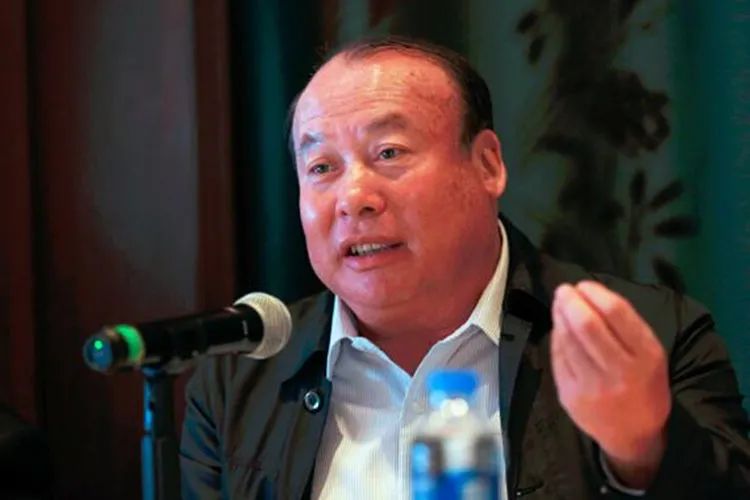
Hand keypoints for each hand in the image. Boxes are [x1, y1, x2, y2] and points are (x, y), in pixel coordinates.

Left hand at [550, 281, 670, 487]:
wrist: (633, 436)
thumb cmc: (643, 386)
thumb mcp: (650, 355)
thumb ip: (626, 326)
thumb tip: (591, 295)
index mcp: (646, 357)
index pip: (617, 314)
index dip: (596, 293)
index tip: (584, 285)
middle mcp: (620, 372)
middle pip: (588, 325)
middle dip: (571, 301)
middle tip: (564, 290)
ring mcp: (592, 386)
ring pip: (568, 340)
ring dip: (560, 316)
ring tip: (560, 304)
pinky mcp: (570, 395)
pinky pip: (558, 357)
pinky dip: (557, 338)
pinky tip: (559, 328)